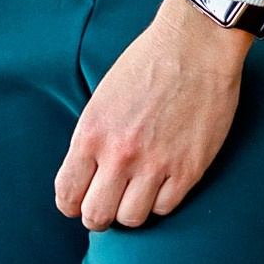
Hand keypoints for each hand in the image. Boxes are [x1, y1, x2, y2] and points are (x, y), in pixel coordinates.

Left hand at [55, 0, 252, 229]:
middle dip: (99, 215)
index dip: (71, 204)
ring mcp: (155, 164)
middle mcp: (119, 154)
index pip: (67, 194)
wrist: (195, 45)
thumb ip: (93, 139)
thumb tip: (88, 176)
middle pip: (97, 216)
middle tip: (109, 203)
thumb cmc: (147, 64)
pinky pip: (165, 208)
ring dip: (132, 209)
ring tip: (138, 192)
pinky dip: (162, 200)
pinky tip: (163, 182)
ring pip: (132, 219)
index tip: (80, 201)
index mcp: (91, 134)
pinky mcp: (188, 168)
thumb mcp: (102, 99)